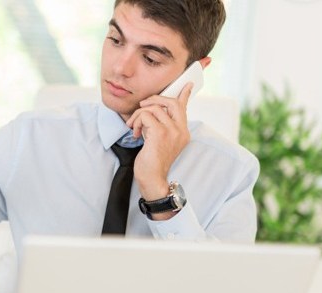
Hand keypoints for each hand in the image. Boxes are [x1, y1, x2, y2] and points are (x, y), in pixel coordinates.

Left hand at [125, 82, 192, 201]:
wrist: (152, 179)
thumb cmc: (153, 162)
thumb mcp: (159, 141)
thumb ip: (160, 126)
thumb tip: (154, 112)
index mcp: (183, 132)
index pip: (184, 108)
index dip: (184, 94)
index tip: (188, 83)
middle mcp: (181, 130)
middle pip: (170, 102)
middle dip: (154, 99)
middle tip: (142, 105)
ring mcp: (172, 132)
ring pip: (154, 108)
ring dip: (139, 115)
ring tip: (134, 127)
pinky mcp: (160, 134)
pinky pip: (146, 116)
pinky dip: (137, 122)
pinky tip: (135, 133)